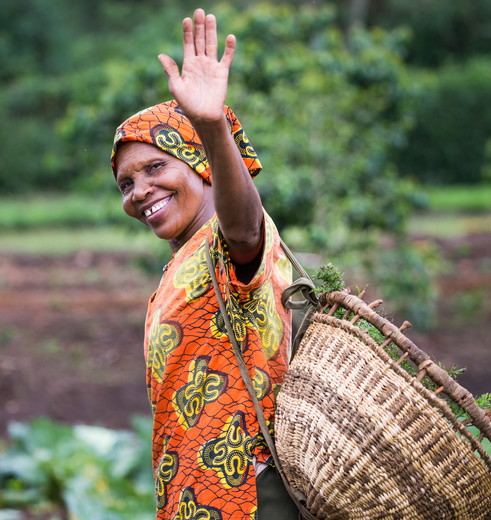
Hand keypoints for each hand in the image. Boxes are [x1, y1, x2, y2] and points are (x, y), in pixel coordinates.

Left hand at [158, 9, 234, 123]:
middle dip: (199, 26)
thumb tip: (161, 55)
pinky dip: (229, 48)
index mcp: (188, 65)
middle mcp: (200, 63)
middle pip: (200, 40)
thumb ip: (170, 70)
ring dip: (211, 31)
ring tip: (210, 17)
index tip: (186, 20)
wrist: (203, 116)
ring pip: (211, 44)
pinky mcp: (222, 73)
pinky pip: (226, 58)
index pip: (188, 44)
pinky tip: (230, 37)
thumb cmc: (188, 104)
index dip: (187, 32)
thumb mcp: (176, 87)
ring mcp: (212, 67)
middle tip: (199, 11)